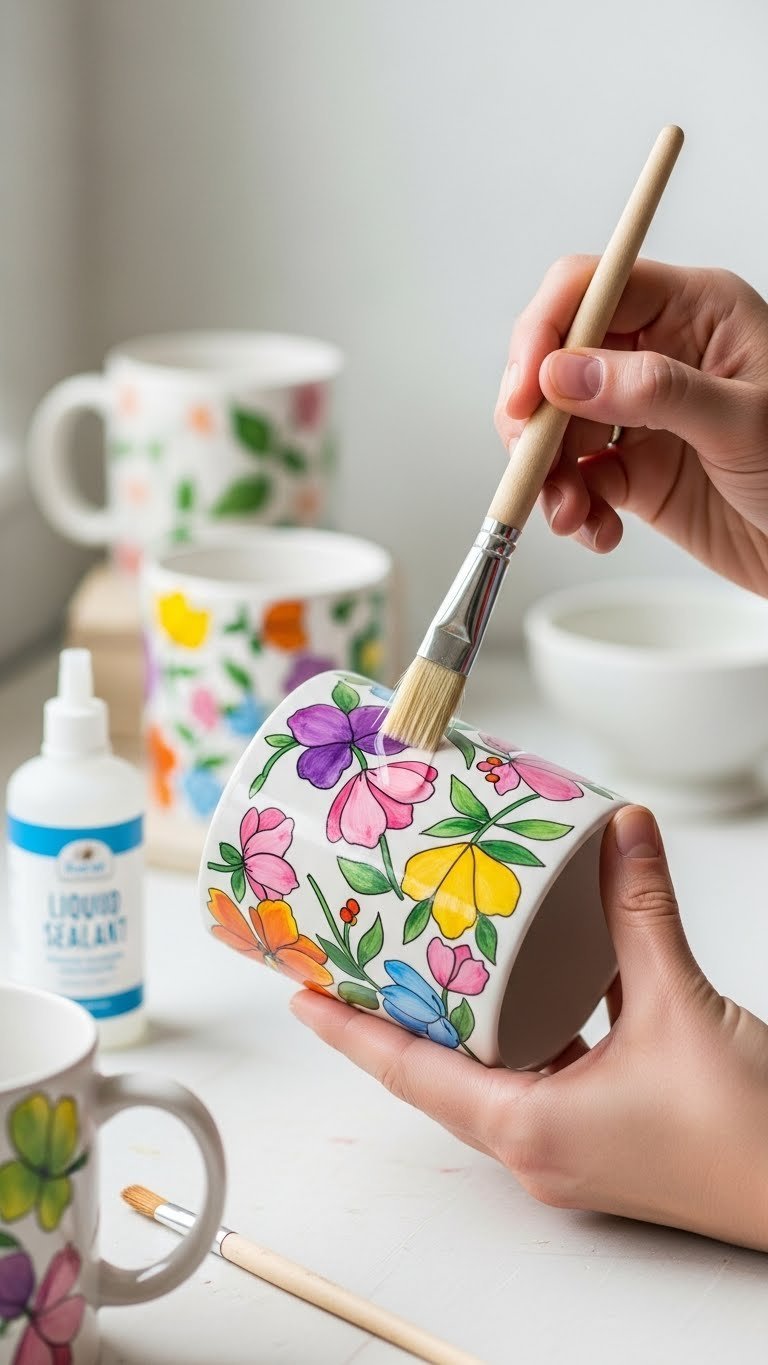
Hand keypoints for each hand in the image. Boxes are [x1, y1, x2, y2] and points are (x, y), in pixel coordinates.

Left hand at [292, 806, 767, 1250]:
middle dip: (395, 1015)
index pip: (408, 1072)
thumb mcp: (682, 1003)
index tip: (300, 991)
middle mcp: (538, 1146)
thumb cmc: (748, 1135)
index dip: (348, 1028)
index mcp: (530, 1128)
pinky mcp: (607, 1132)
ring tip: (435, 955)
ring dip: (463, 1018)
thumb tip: (621, 830)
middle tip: (360, 956)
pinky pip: (545, 1072)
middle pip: (437, 1072)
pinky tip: (535, 978)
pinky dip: (527, 1026)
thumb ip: (642, 909)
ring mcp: (572, 1145)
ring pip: (491, 1071)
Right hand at [494, 257, 767, 595]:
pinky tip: (597, 529)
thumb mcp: (743, 419)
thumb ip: (654, 390)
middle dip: (535, 417)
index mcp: (694, 310)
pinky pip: (577, 480)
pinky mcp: (635, 471)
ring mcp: (642, 414)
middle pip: (557, 360)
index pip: (593, 288)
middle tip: (533, 464)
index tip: (525, 393)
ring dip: (548, 474)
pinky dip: (573, 508)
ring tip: (569, 514)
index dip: (545, 333)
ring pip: (557, 426)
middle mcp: (659, 353)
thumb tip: (565, 374)